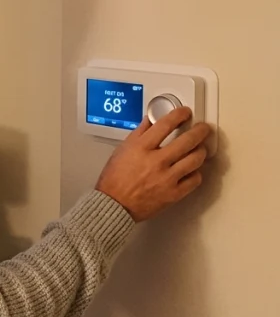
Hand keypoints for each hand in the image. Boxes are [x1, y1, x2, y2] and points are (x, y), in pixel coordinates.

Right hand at [95, 107, 212, 221]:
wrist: (114, 204)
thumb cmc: (115, 179)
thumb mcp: (122, 149)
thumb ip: (139, 133)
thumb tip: (150, 121)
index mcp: (141, 148)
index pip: (165, 124)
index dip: (179, 114)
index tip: (185, 112)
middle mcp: (156, 161)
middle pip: (187, 140)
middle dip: (200, 131)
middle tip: (203, 128)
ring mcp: (167, 178)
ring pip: (195, 159)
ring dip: (201, 151)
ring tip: (200, 148)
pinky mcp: (174, 193)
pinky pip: (195, 180)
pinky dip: (196, 172)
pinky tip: (192, 169)